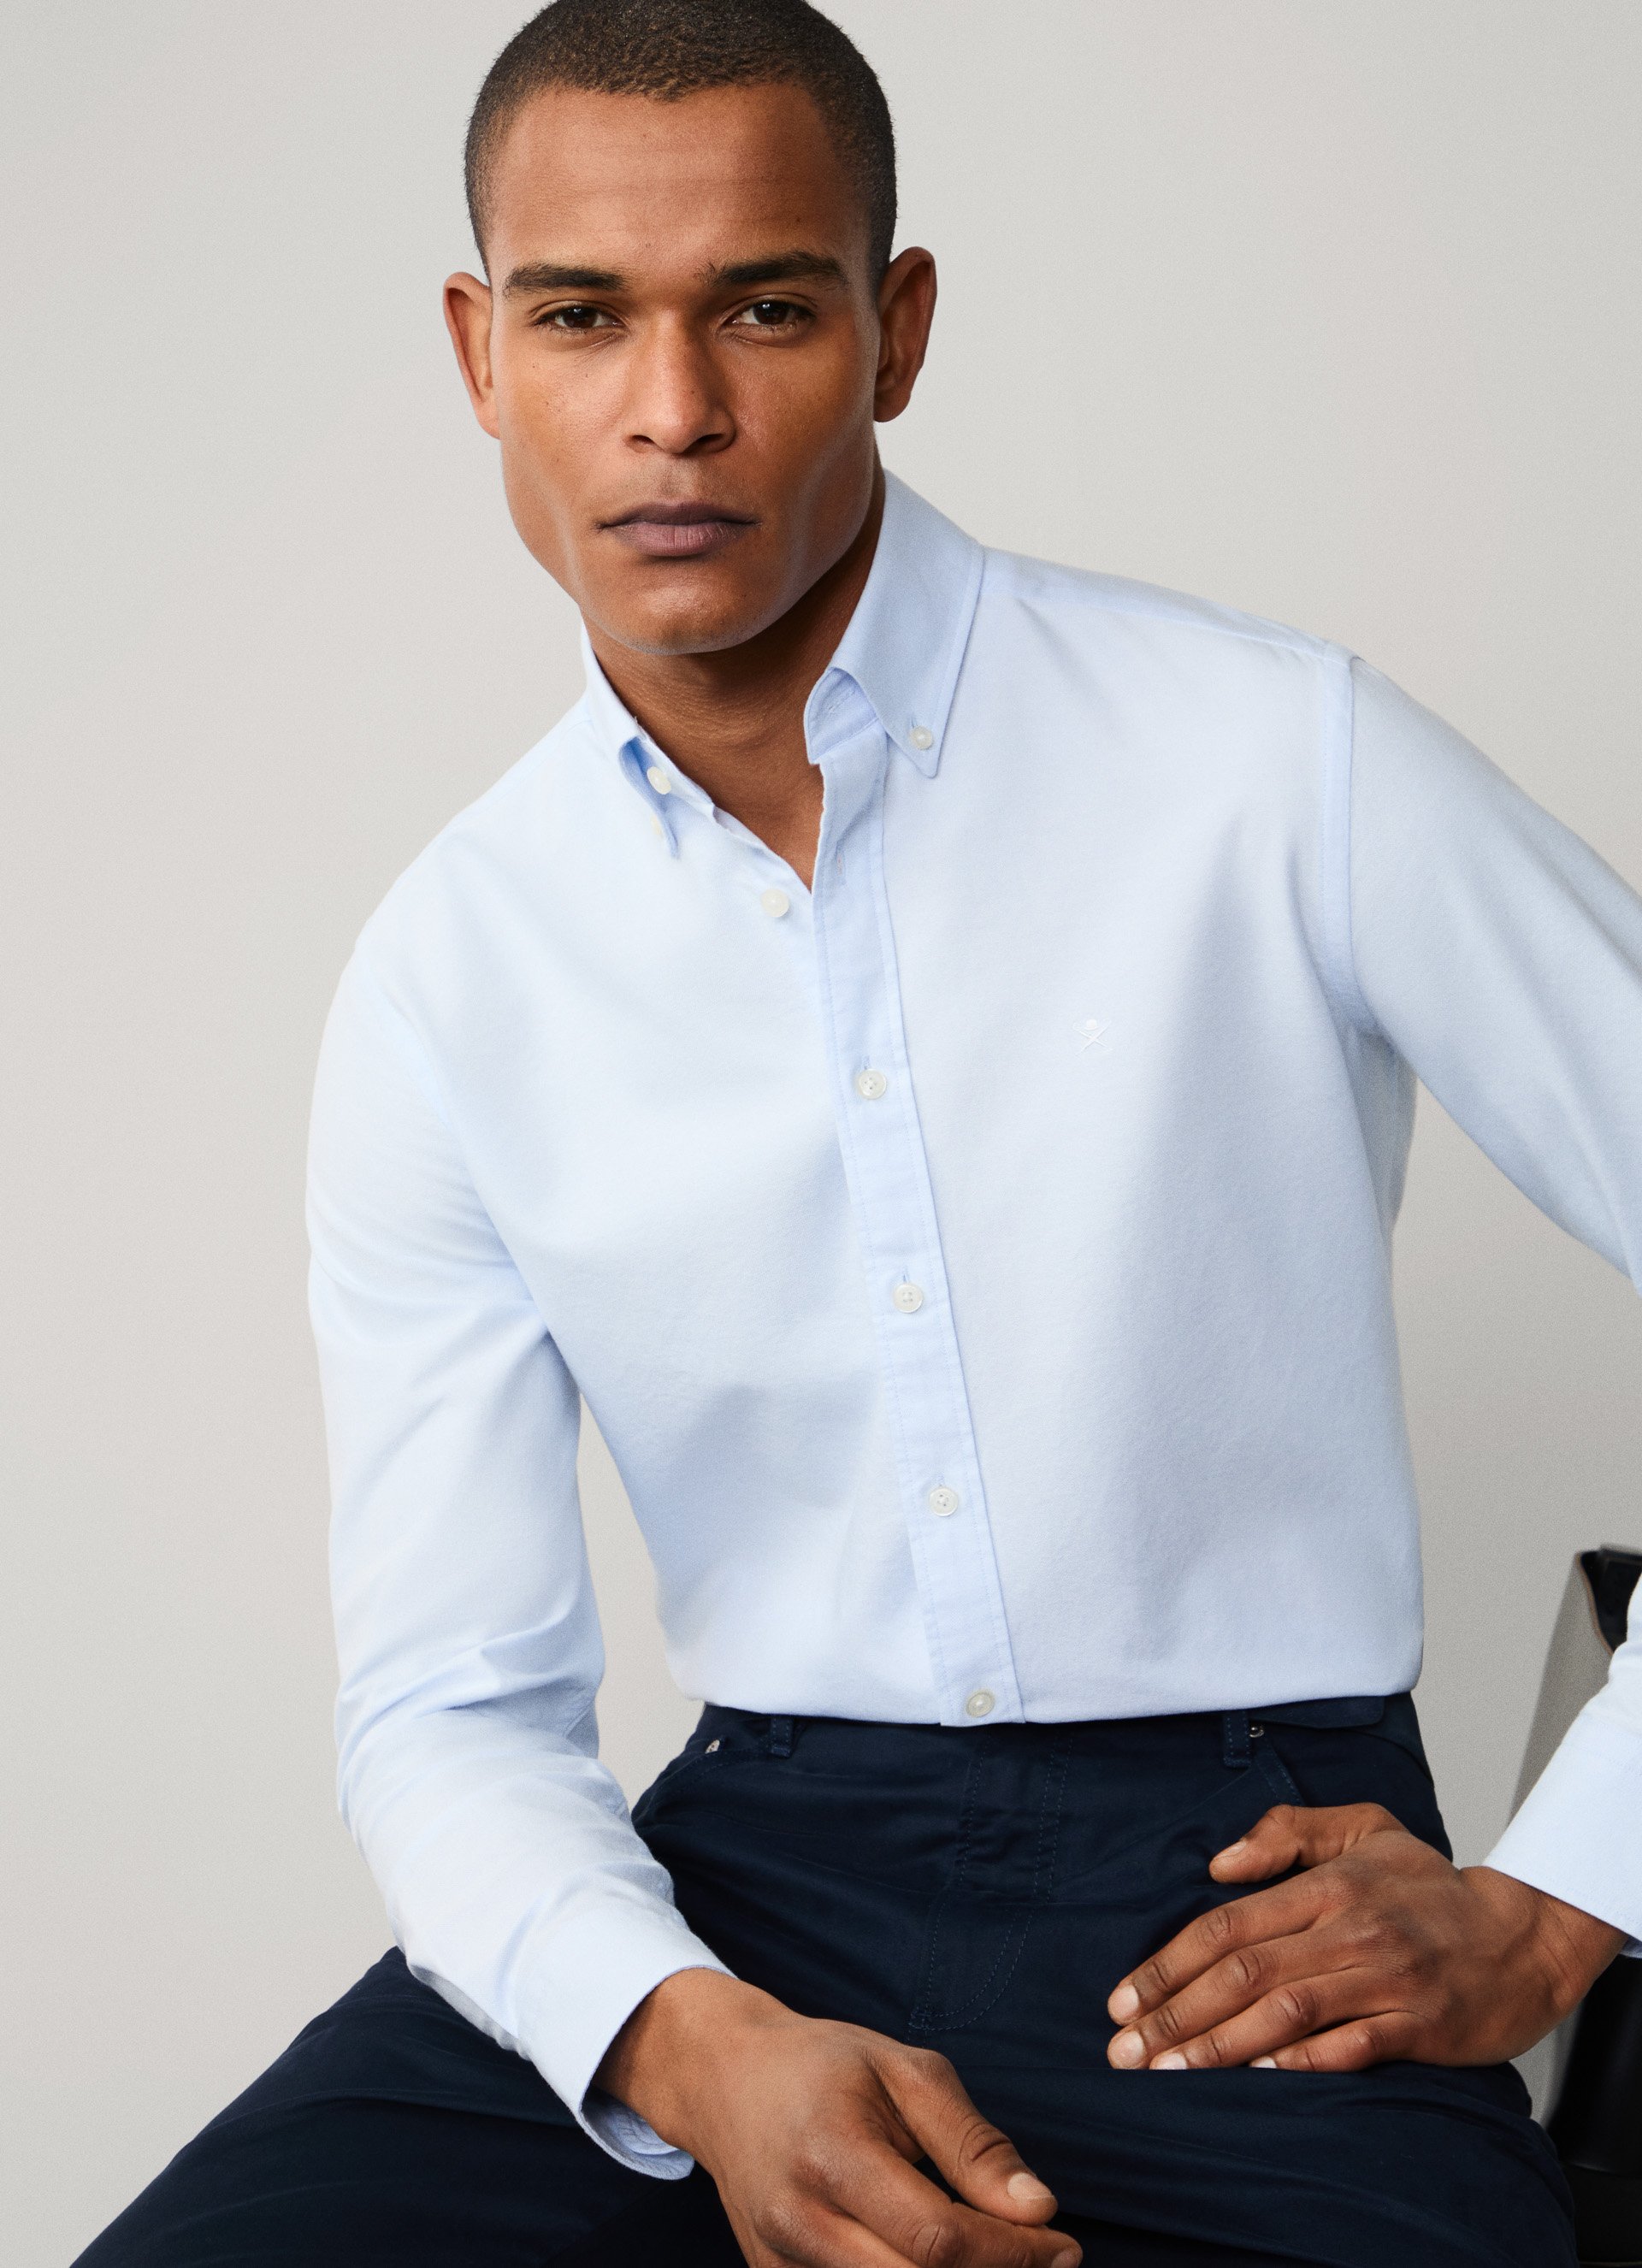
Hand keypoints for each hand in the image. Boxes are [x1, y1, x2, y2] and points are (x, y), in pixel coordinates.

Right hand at [596, 1969, 1080, 2267]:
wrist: (725, 2079)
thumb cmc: (822, 2064)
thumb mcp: (904, 2071)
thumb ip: (972, 2143)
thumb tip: (1038, 2210)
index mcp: (833, 2155)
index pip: (938, 2239)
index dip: (1012, 2256)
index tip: (1064, 2247)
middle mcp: (799, 2221)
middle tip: (1040, 2258)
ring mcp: (781, 2262)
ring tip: (993, 2253)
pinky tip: (937, 2256)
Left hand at [1104, 1801, 1623, 2074]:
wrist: (1523, 1936)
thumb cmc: (1432, 1887)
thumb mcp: (1362, 1828)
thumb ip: (1286, 1833)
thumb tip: (1217, 1863)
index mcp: (1328, 1886)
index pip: (1228, 1925)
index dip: (1168, 1963)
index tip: (1122, 1998)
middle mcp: (1350, 1930)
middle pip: (1244, 1973)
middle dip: (1175, 2014)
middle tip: (1125, 2049)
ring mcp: (1385, 1980)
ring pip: (1285, 2012)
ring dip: (1218, 2046)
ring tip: (1168, 2072)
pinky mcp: (1419, 2026)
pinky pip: (1349, 2047)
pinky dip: (1298, 2062)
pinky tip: (1253, 2078)